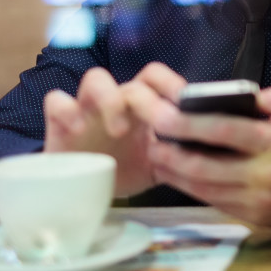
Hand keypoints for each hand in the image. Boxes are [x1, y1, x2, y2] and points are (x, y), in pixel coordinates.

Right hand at [44, 63, 185, 197]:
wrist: (82, 193)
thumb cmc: (124, 170)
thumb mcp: (158, 165)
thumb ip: (181, 154)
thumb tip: (213, 152)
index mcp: (142, 107)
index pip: (157, 77)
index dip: (172, 83)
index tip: (186, 102)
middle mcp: (116, 102)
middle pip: (133, 82)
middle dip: (149, 100)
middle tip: (159, 124)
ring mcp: (87, 109)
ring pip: (95, 78)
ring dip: (110, 99)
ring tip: (119, 129)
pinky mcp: (59, 123)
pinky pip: (56, 101)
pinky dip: (66, 109)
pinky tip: (77, 128)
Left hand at [129, 83, 270, 226]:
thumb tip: (260, 97)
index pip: (225, 132)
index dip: (189, 125)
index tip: (163, 114)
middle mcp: (265, 176)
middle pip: (204, 166)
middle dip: (170, 152)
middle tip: (149, 135)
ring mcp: (257, 201)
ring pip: (203, 188)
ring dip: (173, 172)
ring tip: (155, 152)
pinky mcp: (252, 217)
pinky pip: (212, 201)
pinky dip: (189, 186)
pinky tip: (176, 172)